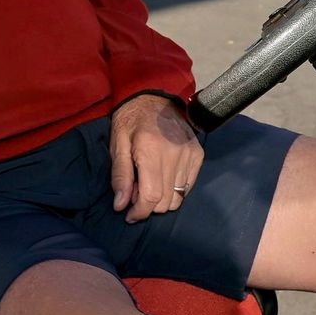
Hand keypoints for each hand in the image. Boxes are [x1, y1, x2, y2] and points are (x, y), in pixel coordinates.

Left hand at [109, 93, 202, 222]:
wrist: (154, 98)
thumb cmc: (130, 121)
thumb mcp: (117, 145)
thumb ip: (120, 176)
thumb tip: (121, 205)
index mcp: (150, 150)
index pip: (151, 196)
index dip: (140, 212)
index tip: (129, 215)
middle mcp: (174, 154)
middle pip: (165, 201)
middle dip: (148, 207)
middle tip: (135, 194)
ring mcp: (189, 154)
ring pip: (178, 198)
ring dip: (161, 200)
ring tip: (148, 185)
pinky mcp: (198, 155)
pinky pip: (187, 187)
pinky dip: (174, 191)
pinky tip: (162, 179)